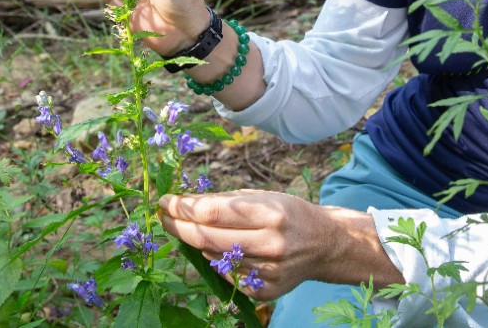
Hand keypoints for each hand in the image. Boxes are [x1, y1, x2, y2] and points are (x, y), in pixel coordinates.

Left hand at [158, 189, 399, 299]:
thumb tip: (184, 203)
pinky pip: (227, 276)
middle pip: (207, 238)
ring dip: (194, 243)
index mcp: (270, 214)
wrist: (325, 244)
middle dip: (178, 226)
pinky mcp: (266, 291)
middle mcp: (270, 244)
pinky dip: (215, 261)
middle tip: (162, 215)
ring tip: (186, 228)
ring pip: (213, 258)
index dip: (183, 207)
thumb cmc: (289, 213)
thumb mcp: (263, 196)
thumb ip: (225, 201)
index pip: (212, 213)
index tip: (165, 201)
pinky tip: (214, 249)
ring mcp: (268, 272)